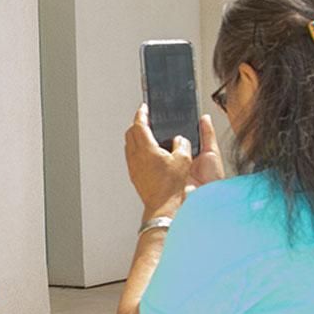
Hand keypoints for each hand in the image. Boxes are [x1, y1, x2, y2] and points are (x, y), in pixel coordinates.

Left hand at [124, 105, 224, 220]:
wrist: (162, 205)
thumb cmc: (171, 186)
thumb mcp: (183, 160)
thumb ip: (182, 144)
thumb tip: (180, 140)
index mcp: (146, 149)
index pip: (139, 125)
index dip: (142, 114)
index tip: (144, 107)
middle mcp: (136, 156)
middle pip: (131, 133)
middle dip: (138, 123)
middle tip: (145, 119)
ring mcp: (133, 166)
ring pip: (129, 144)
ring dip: (136, 136)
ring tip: (146, 134)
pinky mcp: (134, 174)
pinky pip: (131, 155)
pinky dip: (137, 148)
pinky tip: (147, 152)